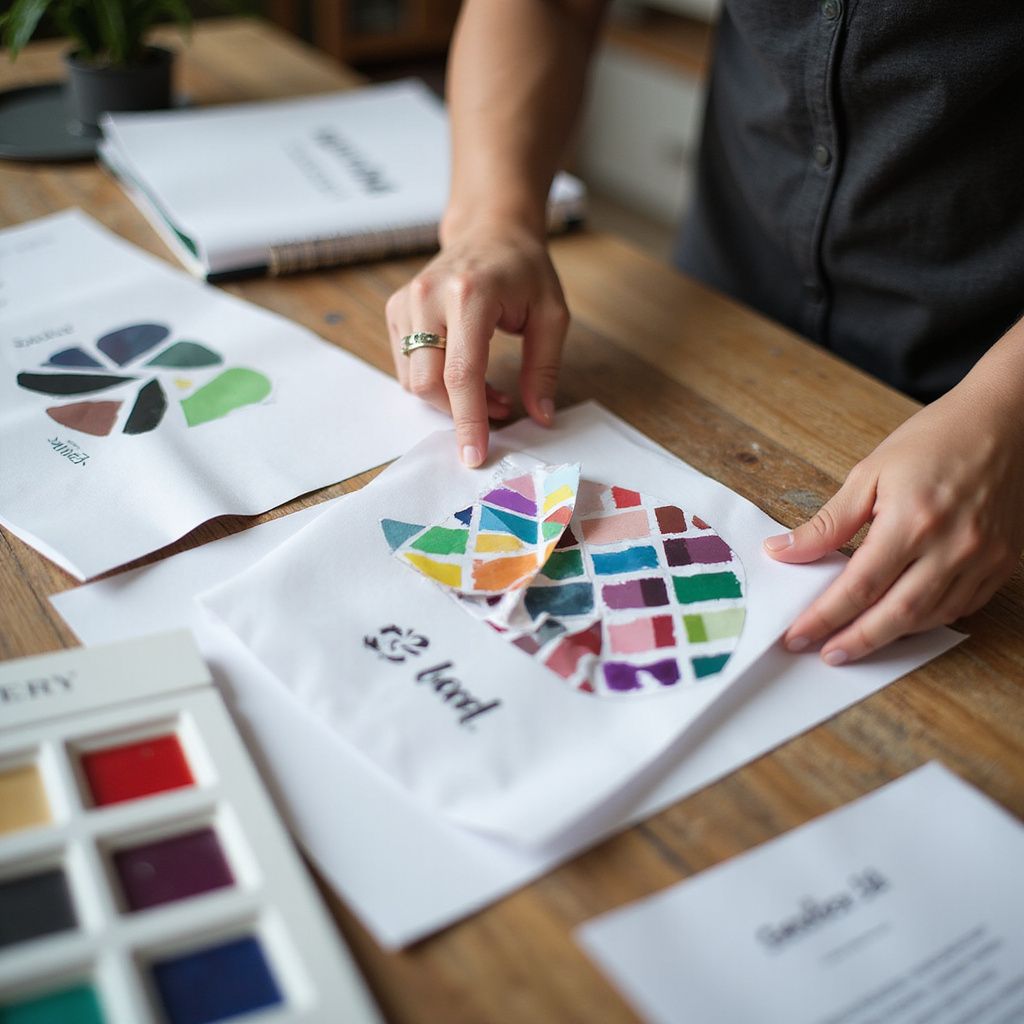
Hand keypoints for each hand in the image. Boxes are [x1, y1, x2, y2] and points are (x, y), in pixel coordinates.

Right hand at [385, 220, 569, 466]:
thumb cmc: (524, 271)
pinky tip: (466, 373)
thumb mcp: (551, 316)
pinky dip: (436, 384)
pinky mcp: (396, 310)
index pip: (461, 373)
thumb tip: (541, 417)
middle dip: (461, 412)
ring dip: (451, 400)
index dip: (468, 420)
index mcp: (469, 295)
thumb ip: (544, 369)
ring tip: (490, 389)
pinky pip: (407, 368)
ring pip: (414, 381)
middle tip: (502, 409)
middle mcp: (428, 297)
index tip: (474, 455)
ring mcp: (406, 302)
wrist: (490, 230)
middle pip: (428, 383)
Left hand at [763, 381, 1023, 663]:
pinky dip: (926, 620)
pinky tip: (900, 621)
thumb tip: (782, 552)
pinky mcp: (1003, 563)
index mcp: (912, 521)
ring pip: (930, 617)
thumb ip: (827, 523)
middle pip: (895, 615)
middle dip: (855, 641)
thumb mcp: (869, 473)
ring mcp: (983, 559)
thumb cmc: (933, 440)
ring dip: (889, 636)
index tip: (798, 635)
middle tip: (824, 655)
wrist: (1004, 421)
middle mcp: (953, 546)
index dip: (825, 617)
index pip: (858, 586)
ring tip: (854, 642)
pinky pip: (961, 608)